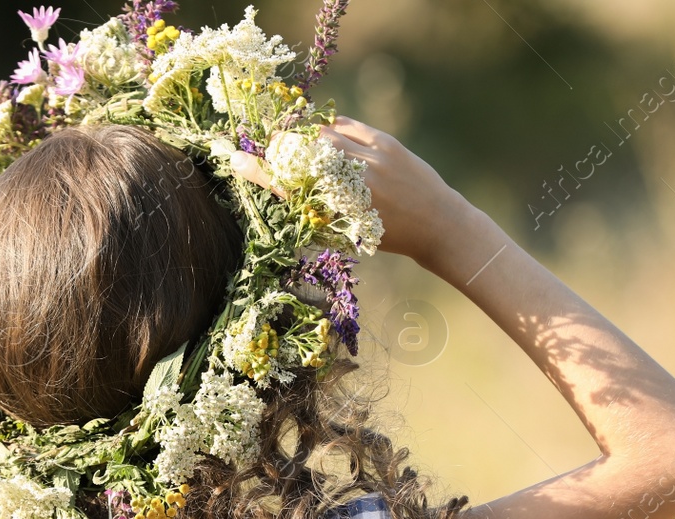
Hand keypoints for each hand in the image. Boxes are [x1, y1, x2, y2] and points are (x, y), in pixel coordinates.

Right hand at [227, 116, 472, 265]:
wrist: (438, 225)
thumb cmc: (387, 235)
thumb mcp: (346, 230)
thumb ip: (313, 209)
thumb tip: (279, 184)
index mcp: (337, 212)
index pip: (288, 187)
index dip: (259, 172)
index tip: (237, 161)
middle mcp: (351, 186)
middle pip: (300, 155)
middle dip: (280, 147)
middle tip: (270, 147)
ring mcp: (368, 161)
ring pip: (322, 136)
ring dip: (305, 135)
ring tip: (296, 139)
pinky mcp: (385, 144)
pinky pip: (347, 126)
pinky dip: (332, 127)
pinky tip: (325, 132)